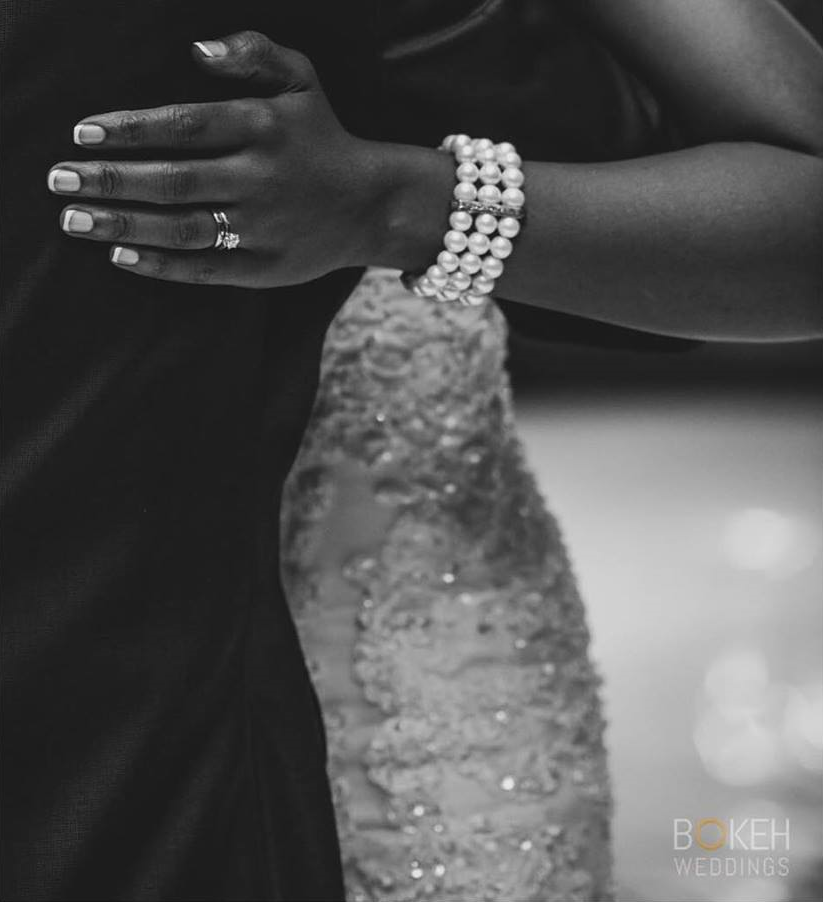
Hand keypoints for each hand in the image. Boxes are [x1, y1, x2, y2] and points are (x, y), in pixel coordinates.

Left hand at [46, 31, 390, 287]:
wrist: (372, 204)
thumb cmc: (323, 138)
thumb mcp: (302, 79)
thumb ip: (254, 52)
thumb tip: (196, 52)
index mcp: (263, 128)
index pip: (184, 126)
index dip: (130, 130)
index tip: (83, 133)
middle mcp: (260, 179)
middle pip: (173, 181)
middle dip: (110, 180)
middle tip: (58, 181)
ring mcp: (262, 228)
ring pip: (182, 227)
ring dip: (123, 225)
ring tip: (74, 221)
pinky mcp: (266, 267)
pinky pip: (206, 267)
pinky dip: (162, 264)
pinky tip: (122, 256)